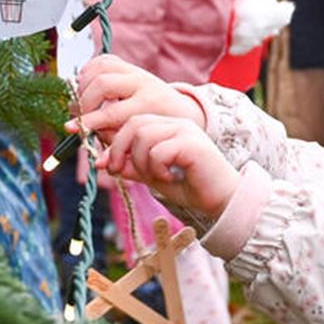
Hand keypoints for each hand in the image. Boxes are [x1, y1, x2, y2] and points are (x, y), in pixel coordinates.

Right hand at [69, 55, 204, 143]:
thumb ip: (120, 152)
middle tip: (76, 116)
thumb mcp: (143, 144)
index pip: (112, 112)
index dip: (89, 122)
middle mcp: (142, 82)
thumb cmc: (158, 132)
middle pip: (103, 84)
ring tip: (80, 104)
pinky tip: (85, 89)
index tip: (70, 129)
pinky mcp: (128, 65)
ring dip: (83, 85)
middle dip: (84, 101)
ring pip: (100, 68)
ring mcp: (135, 70)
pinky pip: (102, 60)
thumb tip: (98, 163)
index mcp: (148, 104)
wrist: (179, 111)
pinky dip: (88, 72)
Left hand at [96, 114, 238, 219]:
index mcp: (167, 126)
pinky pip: (158, 151)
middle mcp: (176, 123)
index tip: (105, 165)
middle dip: (119, 150)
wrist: (223, 200)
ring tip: (156, 176)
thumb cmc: (190, 187)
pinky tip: (172, 177)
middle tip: (118, 172)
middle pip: (134, 124)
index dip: (113, 142)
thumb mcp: (153, 176)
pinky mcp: (191, 143)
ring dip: (140, 162)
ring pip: (143, 136)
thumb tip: (100, 162)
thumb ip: (130, 167)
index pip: (131, 122)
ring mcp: (185, 130)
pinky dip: (157, 169)